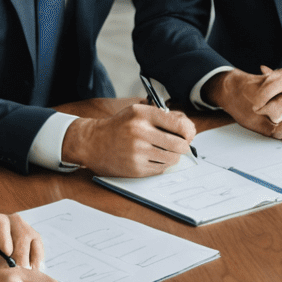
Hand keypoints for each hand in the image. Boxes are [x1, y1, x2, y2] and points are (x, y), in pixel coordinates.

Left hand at [0, 210, 44, 269]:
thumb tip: (9, 267)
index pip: (2, 226)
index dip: (5, 241)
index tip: (7, 254)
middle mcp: (14, 220)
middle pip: (23, 236)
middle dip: (21, 257)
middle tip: (17, 273)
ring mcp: (27, 227)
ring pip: (34, 242)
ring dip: (31, 260)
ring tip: (25, 275)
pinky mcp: (34, 238)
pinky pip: (40, 249)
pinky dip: (37, 262)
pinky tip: (31, 272)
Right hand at [62, 103, 194, 177]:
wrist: (92, 143)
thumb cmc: (120, 126)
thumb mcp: (139, 112)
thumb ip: (165, 116)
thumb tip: (190, 129)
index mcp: (143, 115)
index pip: (180, 125)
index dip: (189, 131)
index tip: (188, 134)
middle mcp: (140, 132)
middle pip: (179, 144)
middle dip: (184, 146)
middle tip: (180, 146)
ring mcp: (137, 152)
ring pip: (173, 159)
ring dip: (173, 156)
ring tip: (164, 151)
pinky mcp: (135, 169)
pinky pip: (161, 169)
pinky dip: (161, 165)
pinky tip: (152, 158)